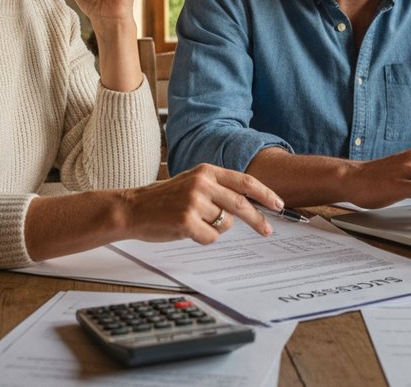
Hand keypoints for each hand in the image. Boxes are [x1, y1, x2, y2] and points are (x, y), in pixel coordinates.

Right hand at [123, 164, 282, 244]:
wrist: (131, 208)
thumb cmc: (162, 199)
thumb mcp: (191, 183)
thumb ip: (217, 188)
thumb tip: (247, 205)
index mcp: (206, 171)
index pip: (244, 182)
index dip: (265, 194)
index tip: (278, 204)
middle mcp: (202, 183)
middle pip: (241, 204)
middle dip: (257, 220)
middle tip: (267, 230)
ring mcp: (194, 202)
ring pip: (224, 225)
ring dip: (214, 228)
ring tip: (193, 222)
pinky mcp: (187, 221)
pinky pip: (210, 237)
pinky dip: (203, 238)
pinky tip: (186, 230)